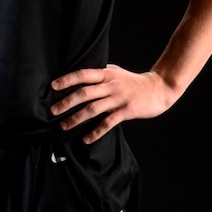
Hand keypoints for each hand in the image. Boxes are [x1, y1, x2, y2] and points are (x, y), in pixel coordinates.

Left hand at [50, 64, 174, 142]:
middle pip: (84, 93)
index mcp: (106, 73)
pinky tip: (86, 139)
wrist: (159, 88)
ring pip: (93, 109)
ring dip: (76, 118)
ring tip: (64, 126)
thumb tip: (80, 76)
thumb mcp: (116, 72)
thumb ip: (100, 74)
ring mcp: (119, 98)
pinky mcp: (127, 111)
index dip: (67, 80)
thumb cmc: (134, 82)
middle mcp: (111, 85)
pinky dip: (96, 132)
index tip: (53, 87)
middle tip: (52, 111)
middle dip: (66, 102)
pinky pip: (108, 123)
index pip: (83, 74)